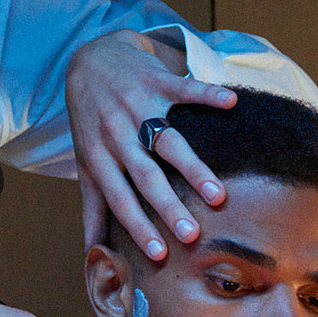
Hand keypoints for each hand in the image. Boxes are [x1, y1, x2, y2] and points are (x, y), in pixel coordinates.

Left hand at [65, 29, 235, 257]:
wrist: (89, 60)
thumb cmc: (92, 124)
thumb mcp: (87, 165)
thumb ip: (93, 210)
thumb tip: (93, 256)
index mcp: (100, 159)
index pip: (120, 199)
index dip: (137, 226)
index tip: (158, 253)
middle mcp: (117, 135)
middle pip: (146, 176)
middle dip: (169, 206)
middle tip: (192, 234)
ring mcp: (138, 107)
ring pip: (168, 141)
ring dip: (193, 168)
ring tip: (218, 195)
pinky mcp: (157, 81)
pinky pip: (183, 88)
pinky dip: (207, 94)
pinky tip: (230, 103)